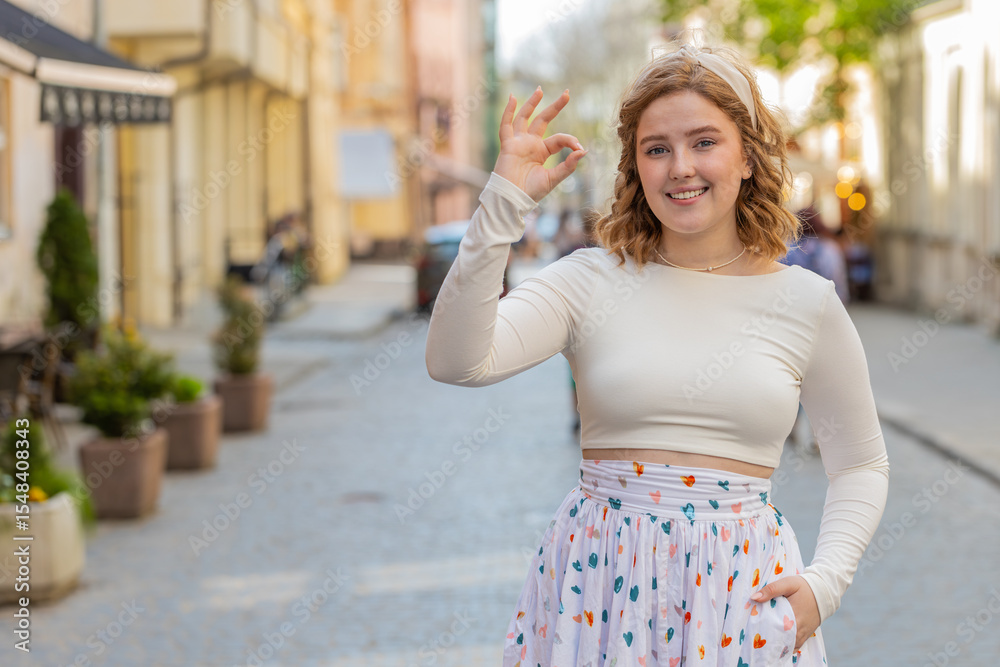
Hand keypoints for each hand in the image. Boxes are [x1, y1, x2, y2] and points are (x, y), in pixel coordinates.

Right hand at [494, 86, 587, 202]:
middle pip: (543, 120)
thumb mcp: (553, 178)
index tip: (579, 147)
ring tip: (540, 90)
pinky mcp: (508, 145)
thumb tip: (583, 151)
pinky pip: (506, 126)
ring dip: (532, 104)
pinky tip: (512, 98)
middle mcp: (530, 144)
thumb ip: (568, 166)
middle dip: (555, 107)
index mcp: (542, 152)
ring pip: (525, 118)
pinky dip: (508, 112)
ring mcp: (518, 143)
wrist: (513, 200)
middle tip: (567, 93)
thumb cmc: (531, 192)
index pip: (559, 139)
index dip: (570, 140)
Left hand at [750, 575, 820, 650]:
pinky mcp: (805, 636)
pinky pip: (793, 646)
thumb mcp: (787, 583)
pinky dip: (785, 645)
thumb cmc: (804, 587)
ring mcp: (803, 634)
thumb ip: (771, 590)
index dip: (762, 629)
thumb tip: (754, 598)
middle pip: (779, 639)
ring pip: (786, 645)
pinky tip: (775, 641)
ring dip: (776, 642)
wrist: (823, 592)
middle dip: (767, 637)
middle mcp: (799, 629)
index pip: (774, 629)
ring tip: (763, 638)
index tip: (752, 626)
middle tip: (755, 633)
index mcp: (793, 617)